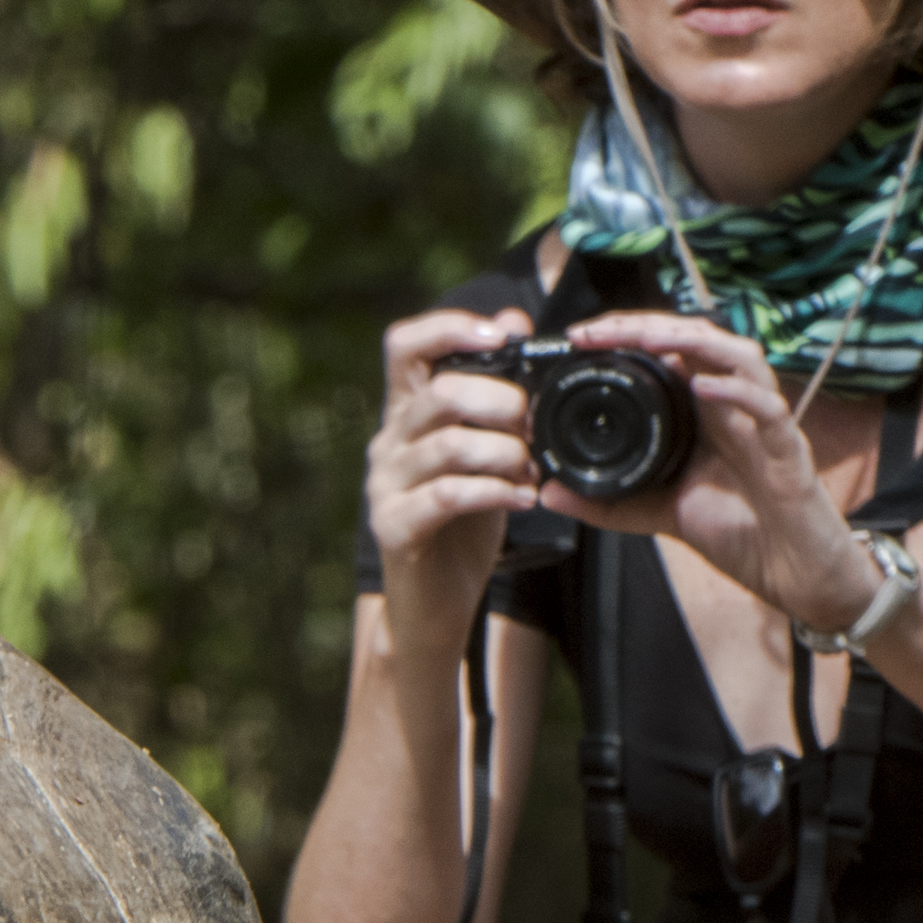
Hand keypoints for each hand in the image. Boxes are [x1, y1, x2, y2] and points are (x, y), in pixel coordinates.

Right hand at [358, 304, 540, 652]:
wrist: (433, 605)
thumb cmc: (463, 522)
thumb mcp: (483, 449)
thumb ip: (493, 391)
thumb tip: (514, 317)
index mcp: (406, 413)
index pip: (405, 344)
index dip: (449, 326)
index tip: (502, 336)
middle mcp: (387, 442)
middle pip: (439, 393)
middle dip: (501, 401)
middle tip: (536, 425)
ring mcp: (386, 485)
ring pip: (447, 444)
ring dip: (505, 452)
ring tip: (535, 470)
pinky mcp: (394, 527)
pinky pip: (446, 496)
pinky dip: (494, 491)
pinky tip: (524, 498)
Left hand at [548, 311, 899, 637]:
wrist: (792, 576)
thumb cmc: (739, 534)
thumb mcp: (658, 513)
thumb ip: (607, 502)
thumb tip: (549, 491)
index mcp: (704, 413)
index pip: (670, 352)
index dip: (629, 335)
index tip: (580, 337)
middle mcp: (734, 408)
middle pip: (699, 340)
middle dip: (648, 326)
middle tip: (598, 330)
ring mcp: (763, 424)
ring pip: (740, 357)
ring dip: (693, 341)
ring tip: (648, 339)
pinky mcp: (789, 452)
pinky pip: (769, 409)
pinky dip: (737, 392)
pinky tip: (702, 386)